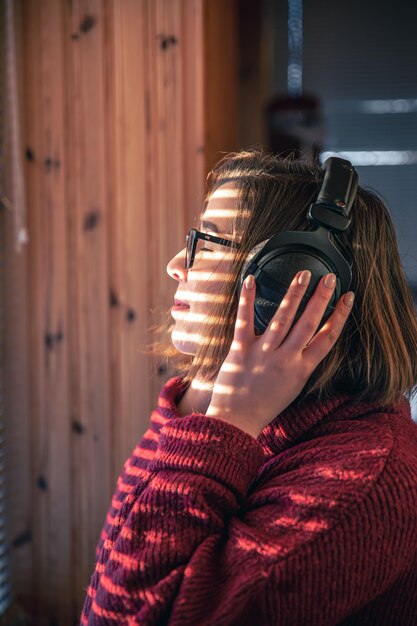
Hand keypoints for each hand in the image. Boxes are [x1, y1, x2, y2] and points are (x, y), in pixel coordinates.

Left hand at [205, 270, 354, 437]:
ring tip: (303, 275)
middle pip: (309, 323)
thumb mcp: (293, 386)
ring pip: (283, 318)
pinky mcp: (241, 350)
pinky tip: (251, 280)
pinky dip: (247, 299)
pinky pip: (245, 320)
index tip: (348, 297)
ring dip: (294, 294)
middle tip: (328, 277)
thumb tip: (311, 341)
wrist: (237, 420)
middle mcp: (286, 359)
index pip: (328, 337)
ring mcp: (264, 353)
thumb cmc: (265, 405)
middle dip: (321, 297)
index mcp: (302, 369)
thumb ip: (302, 363)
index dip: (340, 315)